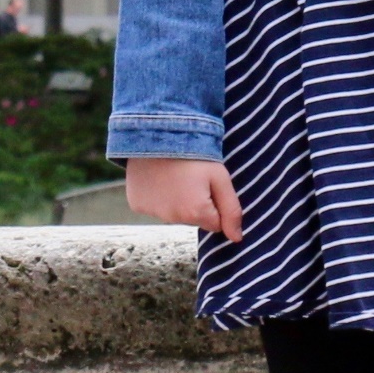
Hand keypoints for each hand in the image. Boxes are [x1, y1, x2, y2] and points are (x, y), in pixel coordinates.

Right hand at [125, 157, 242, 240]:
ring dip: (175, 201)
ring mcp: (152, 212)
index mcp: (195, 213)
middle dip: (194, 204)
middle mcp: (172, 218)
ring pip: (173, 215)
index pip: (214, 224)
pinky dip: (157, 197)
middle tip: (190, 179)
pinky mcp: (136, 205)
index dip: (214, 204)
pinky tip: (158, 180)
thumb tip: (237, 239)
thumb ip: (231, 210)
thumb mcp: (220, 178)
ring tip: (173, 177)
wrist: (157, 134)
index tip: (206, 185)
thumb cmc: (193, 154)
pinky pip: (154, 208)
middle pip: (192, 220)